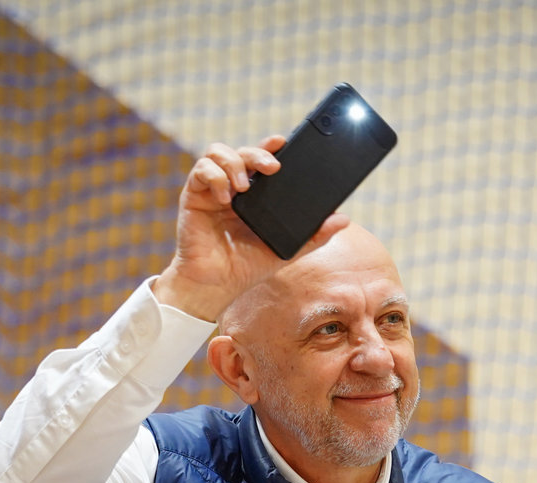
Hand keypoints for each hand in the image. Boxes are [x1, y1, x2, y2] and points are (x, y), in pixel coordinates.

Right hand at [153, 136, 348, 321]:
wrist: (217, 285)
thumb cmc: (248, 266)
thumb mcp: (287, 250)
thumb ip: (314, 235)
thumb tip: (343, 219)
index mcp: (255, 194)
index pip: (263, 159)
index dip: (270, 146)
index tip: (283, 142)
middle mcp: (233, 186)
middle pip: (243, 151)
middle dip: (258, 153)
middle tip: (272, 167)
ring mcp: (213, 189)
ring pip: (218, 152)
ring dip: (234, 162)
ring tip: (245, 186)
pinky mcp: (194, 195)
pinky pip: (201, 170)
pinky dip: (215, 177)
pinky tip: (225, 197)